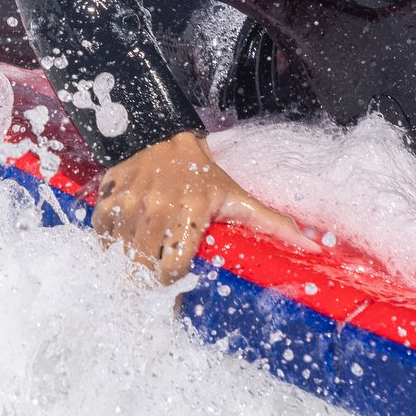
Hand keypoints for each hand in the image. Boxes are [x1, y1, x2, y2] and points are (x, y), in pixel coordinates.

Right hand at [92, 131, 314, 283]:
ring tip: (139, 260)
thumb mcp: (238, 197)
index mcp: (190, 212)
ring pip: (119, 254)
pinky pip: (101, 234)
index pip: (174, 267)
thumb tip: (314, 247)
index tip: (175, 279)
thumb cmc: (204, 174)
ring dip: (127, 263)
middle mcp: (157, 208)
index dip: (174, 280)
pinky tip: (123, 238)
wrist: (163, 134)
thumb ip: (273, 224)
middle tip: (154, 276)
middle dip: (147, 278)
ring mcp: (129, 203)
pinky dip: (109, 241)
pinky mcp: (107, 198)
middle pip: (143, 267)